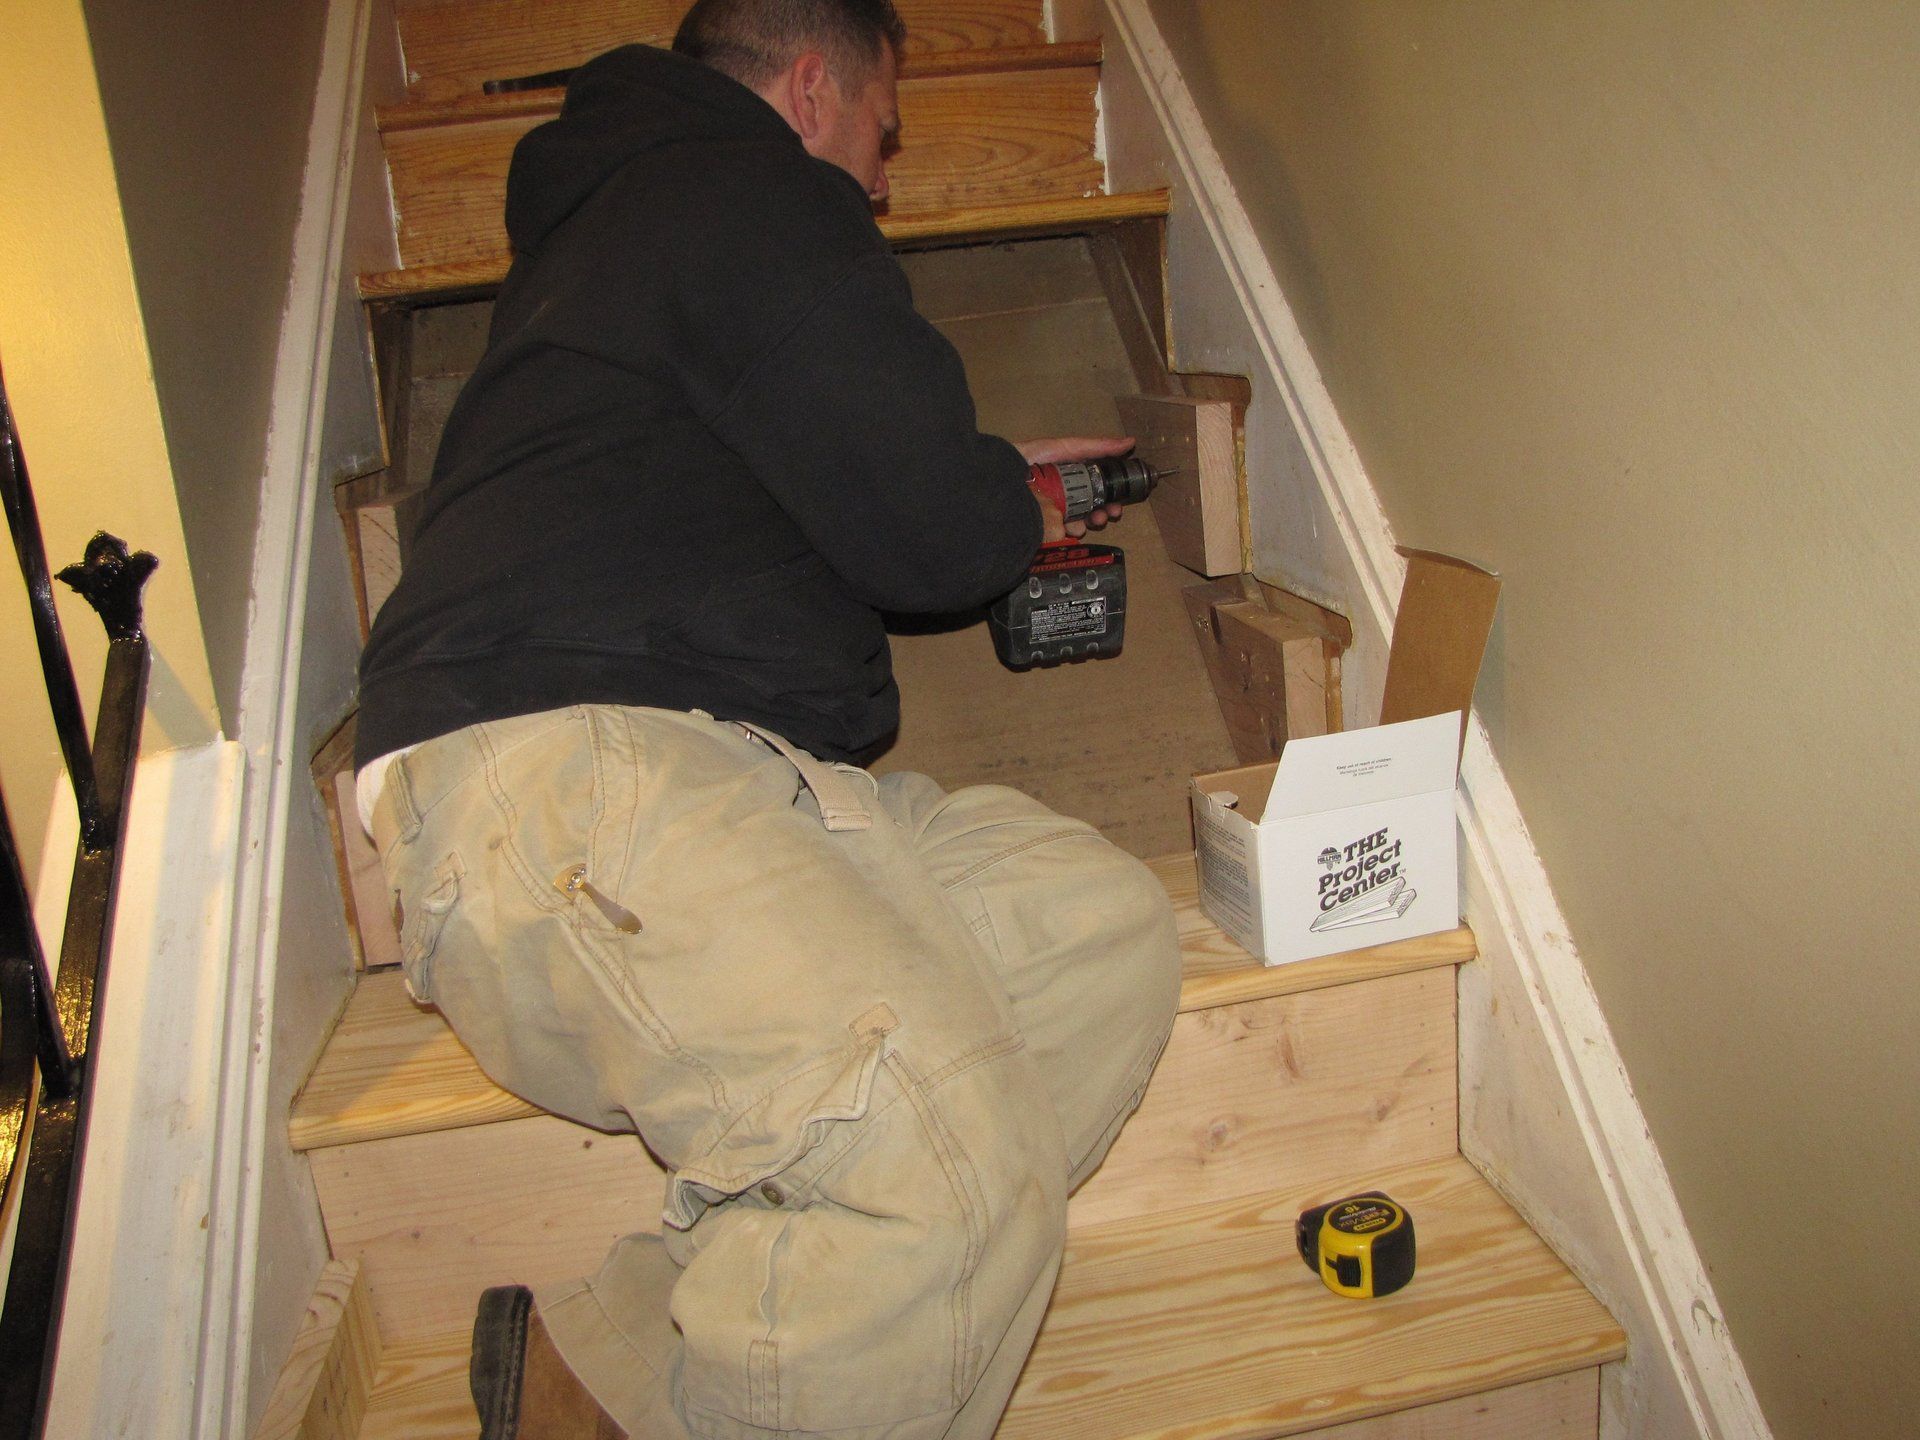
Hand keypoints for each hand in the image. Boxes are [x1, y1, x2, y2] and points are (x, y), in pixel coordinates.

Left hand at [1015, 435, 1134, 537]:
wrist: (999, 478)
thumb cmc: (1031, 457)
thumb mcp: (1065, 449)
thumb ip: (1096, 448)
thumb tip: (1130, 443)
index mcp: (1068, 479)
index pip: (1095, 490)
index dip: (1110, 497)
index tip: (1120, 502)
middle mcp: (1060, 497)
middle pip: (1088, 510)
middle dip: (1102, 513)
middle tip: (1109, 514)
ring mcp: (1049, 514)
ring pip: (1077, 524)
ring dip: (1089, 523)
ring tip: (1091, 522)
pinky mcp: (1039, 528)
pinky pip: (1060, 535)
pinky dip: (1070, 533)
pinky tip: (1071, 528)